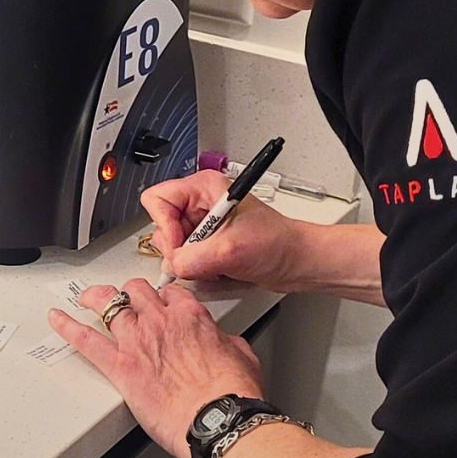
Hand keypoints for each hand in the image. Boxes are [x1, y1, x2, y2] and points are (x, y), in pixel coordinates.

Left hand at [48, 279, 262, 457]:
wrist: (219, 421)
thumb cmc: (233, 395)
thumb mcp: (242, 356)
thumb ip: (227, 341)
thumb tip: (225, 342)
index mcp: (190, 316)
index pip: (170, 293)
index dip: (163, 297)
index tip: (160, 302)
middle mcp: (160, 321)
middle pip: (136, 291)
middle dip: (130, 293)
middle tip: (125, 299)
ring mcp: (137, 340)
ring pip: (109, 303)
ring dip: (95, 297)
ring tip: (86, 297)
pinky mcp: (120, 366)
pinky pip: (87, 340)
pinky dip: (68, 328)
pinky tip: (56, 319)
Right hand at [142, 170, 306, 292]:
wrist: (298, 262)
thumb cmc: (278, 243)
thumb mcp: (231, 250)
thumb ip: (194, 258)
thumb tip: (171, 265)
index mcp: (203, 187)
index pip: (158, 199)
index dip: (164, 225)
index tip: (178, 246)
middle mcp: (200, 203)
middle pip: (162, 224)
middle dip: (178, 247)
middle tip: (199, 258)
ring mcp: (203, 224)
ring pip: (172, 245)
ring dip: (189, 261)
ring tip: (213, 264)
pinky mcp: (207, 243)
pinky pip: (185, 258)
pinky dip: (196, 269)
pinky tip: (218, 269)